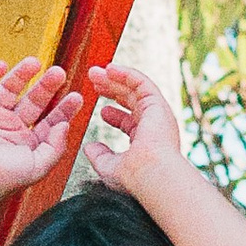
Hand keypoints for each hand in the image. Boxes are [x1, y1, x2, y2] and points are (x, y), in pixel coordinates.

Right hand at [0, 56, 81, 197]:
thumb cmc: (4, 180)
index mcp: (28, 140)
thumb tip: (65, 124)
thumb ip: (56, 146)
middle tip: (59, 73)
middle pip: (33, 100)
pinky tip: (2, 65)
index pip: (50, 119)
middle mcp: (11, 126)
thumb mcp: (39, 166)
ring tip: (35, 62)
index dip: (63, 108)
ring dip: (21, 74)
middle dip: (46, 86)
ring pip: (9, 88)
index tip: (77, 96)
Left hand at [83, 60, 184, 194]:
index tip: (99, 108)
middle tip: (93, 81)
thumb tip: (89, 147)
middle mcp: (154, 125)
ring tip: (94, 72)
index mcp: (146, 141)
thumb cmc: (132, 177)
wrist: (150, 174)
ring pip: (135, 89)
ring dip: (115, 78)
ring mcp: (157, 113)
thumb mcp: (109, 166)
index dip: (113, 113)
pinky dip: (126, 73)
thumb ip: (99, 156)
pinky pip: (141, 82)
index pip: (130, 122)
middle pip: (130, 100)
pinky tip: (110, 69)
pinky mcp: (157, 104)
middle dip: (110, 89)